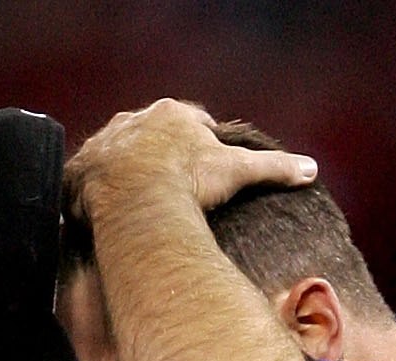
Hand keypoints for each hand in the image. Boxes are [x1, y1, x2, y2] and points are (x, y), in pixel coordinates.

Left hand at [67, 100, 316, 222]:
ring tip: (135, 199)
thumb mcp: (236, 172)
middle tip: (171, 183)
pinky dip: (97, 191)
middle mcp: (137, 120)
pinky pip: (90, 176)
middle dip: (161, 153)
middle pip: (152, 134)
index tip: (204, 160)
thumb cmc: (188, 180)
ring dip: (127, 170)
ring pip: (120, 152)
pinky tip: (103, 210)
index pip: (192, 121)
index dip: (200, 140)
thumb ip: (272, 167)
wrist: (135, 196)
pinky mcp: (84, 166)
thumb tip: (311, 169)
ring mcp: (108, 141)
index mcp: (174, 115)